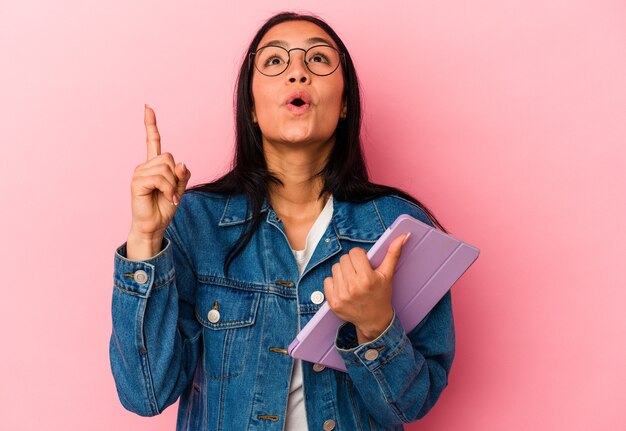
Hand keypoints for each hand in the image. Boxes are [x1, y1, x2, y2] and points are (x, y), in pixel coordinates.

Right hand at [127, 105, 190, 252]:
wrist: (154, 225)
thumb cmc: (165, 207)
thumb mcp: (179, 188)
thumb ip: (182, 175)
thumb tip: (181, 163)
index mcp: (154, 165)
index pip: (152, 141)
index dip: (150, 124)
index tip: (148, 107)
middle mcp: (144, 166)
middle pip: (168, 157)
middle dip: (176, 176)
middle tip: (173, 192)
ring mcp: (139, 173)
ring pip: (165, 168)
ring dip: (172, 185)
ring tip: (169, 197)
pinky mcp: (137, 182)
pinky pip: (160, 178)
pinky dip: (169, 190)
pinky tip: (168, 199)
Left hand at [323, 233, 409, 343]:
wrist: (374, 320)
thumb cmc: (381, 295)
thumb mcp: (388, 274)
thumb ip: (394, 253)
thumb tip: (404, 235)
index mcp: (367, 278)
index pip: (355, 252)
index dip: (360, 256)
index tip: (364, 264)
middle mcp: (353, 286)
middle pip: (344, 259)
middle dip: (351, 263)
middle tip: (359, 273)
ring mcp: (341, 295)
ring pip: (335, 268)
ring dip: (343, 272)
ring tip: (352, 280)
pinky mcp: (333, 302)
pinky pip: (327, 280)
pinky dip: (334, 282)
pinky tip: (344, 288)